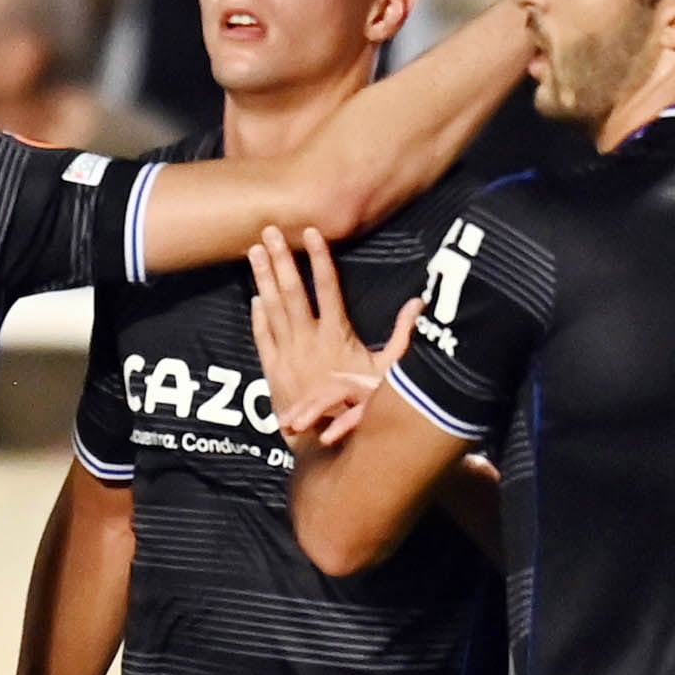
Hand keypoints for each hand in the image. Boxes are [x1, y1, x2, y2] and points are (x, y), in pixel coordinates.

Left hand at [245, 229, 409, 445]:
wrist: (325, 444)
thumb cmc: (363, 409)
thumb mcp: (389, 373)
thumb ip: (403, 336)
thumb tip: (420, 304)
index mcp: (336, 335)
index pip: (327, 287)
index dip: (320, 258)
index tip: (312, 232)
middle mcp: (308, 341)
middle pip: (291, 291)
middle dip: (281, 259)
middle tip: (269, 230)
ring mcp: (287, 355)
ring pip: (271, 309)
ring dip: (263, 278)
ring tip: (254, 251)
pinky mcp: (273, 371)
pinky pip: (262, 337)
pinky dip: (258, 316)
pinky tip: (255, 296)